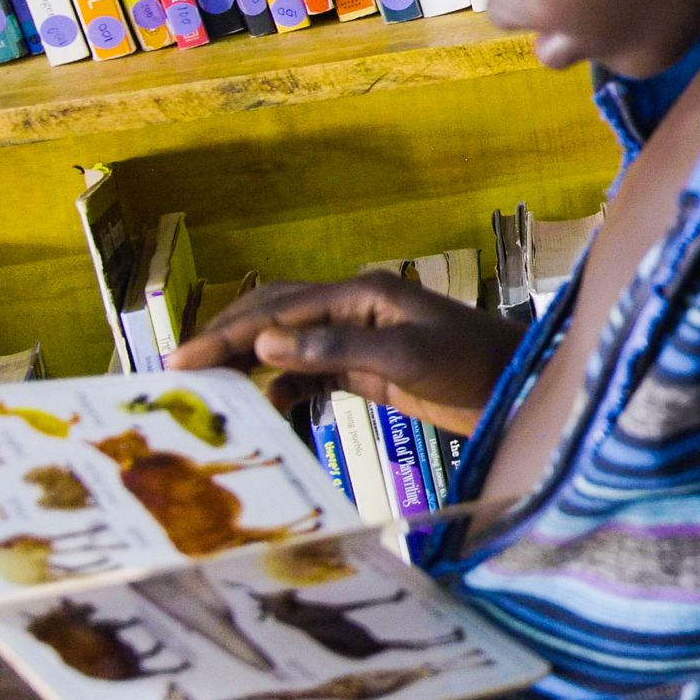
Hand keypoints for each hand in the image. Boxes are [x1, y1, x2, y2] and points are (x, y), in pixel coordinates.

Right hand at [169, 273, 517, 437]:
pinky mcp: (369, 369)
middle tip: (179, 373)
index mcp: (361, 293)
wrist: (521, 387)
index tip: (183, 361)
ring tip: (211, 391)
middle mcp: (354, 308)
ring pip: (289, 344)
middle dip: (227, 341)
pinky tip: (268, 406)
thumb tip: (267, 343)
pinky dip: (286, 386)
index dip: (228, 335)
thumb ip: (336, 350)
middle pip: (275, 316)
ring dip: (251, 363)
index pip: (278, 309)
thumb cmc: (474, 364)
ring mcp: (360, 338)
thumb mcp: (405, 357)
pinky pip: (313, 372)